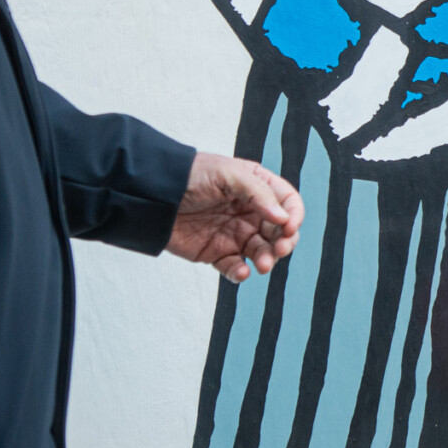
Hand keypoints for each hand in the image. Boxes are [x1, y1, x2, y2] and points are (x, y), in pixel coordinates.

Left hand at [167, 153, 304, 282]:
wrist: (153, 195)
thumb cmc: (190, 175)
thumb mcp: (229, 174)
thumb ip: (259, 193)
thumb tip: (283, 219)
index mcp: (257, 188)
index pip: (287, 202)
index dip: (294, 215)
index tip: (289, 227)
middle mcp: (250, 211)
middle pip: (280, 231)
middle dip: (284, 241)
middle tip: (279, 249)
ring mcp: (235, 233)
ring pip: (263, 251)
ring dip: (267, 259)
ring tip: (262, 264)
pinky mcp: (217, 253)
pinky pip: (236, 267)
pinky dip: (242, 273)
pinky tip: (242, 272)